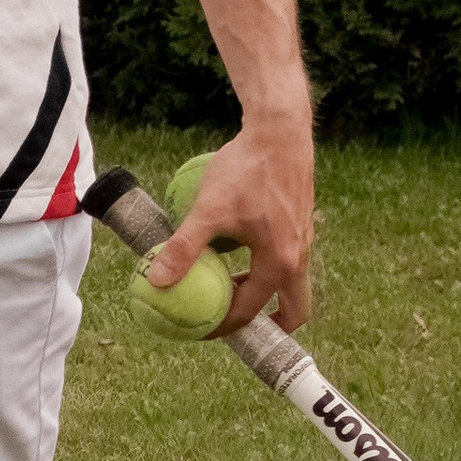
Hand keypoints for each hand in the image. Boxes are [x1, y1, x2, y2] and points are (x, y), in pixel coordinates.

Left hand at [146, 117, 314, 336]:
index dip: (220, 328)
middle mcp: (300, 256)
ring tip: (224, 286)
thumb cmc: (246, 169)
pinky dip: (262, 267)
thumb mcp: (209, 211)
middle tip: (228, 323)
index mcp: (281, 262)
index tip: (197, 330)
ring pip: (288, 283)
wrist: (279, 130)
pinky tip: (232, 249)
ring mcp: (304, 239)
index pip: (250, 311)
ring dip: (259, 291)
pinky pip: (285, 258)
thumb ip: (183, 248)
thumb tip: (155, 281)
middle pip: (291, 309)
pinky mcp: (300, 222)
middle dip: (263, 323)